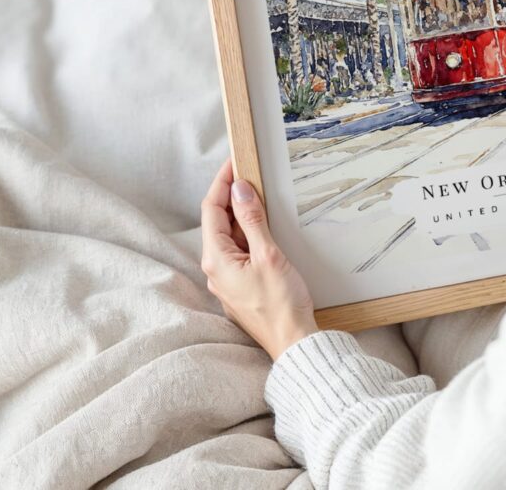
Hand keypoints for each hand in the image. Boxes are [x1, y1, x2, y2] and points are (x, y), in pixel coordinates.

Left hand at [201, 158, 318, 359]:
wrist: (293, 342)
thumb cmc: (281, 303)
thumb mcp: (268, 255)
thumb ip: (252, 220)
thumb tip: (240, 189)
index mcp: (217, 259)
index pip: (212, 209)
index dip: (222, 182)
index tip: (235, 162)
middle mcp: (216, 269)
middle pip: (217, 221)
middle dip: (231, 194)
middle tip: (249, 171)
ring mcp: (227, 278)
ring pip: (229, 235)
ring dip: (241, 212)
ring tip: (258, 192)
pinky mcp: (241, 284)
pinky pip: (239, 249)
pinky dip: (248, 231)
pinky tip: (263, 224)